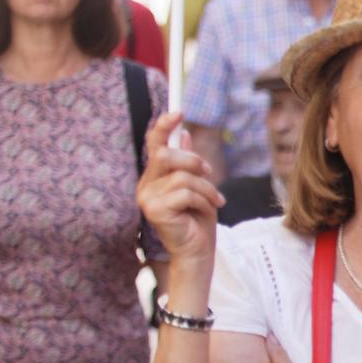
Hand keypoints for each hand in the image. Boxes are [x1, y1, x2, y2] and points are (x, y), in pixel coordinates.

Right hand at [137, 112, 223, 267]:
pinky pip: (185, 193)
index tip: (178, 112)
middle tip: (210, 173)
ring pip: (183, 176)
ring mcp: (147, 197)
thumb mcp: (198, 186)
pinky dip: (203, 200)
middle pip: (167, 155)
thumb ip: (189, 163)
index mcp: (155, 176)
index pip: (153, 144)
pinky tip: (206, 210)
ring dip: (206, 188)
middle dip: (194, 161)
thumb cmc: (198, 220)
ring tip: (215, 201)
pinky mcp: (154, 210)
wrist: (197, 250)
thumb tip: (184, 134)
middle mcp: (146, 184)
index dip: (163, 126)